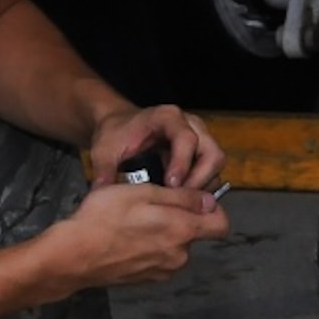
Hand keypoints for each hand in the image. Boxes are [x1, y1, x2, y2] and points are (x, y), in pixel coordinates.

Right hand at [50, 181, 230, 289]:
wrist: (72, 256)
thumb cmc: (104, 218)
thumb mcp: (143, 193)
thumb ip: (182, 198)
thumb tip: (210, 201)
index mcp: (182, 232)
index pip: (222, 225)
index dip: (213, 209)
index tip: (193, 199)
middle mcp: (179, 256)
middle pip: (194, 234)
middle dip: (181, 219)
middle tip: (151, 205)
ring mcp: (163, 271)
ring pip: (175, 246)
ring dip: (163, 233)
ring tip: (134, 221)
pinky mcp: (146, 279)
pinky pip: (159, 259)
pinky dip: (150, 248)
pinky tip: (127, 238)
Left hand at [87, 104, 226, 189]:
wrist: (120, 126)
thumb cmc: (115, 134)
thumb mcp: (104, 150)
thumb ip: (104, 171)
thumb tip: (103, 193)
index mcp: (168, 118)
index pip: (186, 139)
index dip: (182, 163)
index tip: (171, 185)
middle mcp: (190, 125)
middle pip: (212, 152)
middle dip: (199, 179)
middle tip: (179, 199)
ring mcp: (199, 138)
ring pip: (215, 164)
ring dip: (202, 185)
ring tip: (179, 201)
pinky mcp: (200, 153)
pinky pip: (211, 172)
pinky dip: (201, 187)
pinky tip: (181, 199)